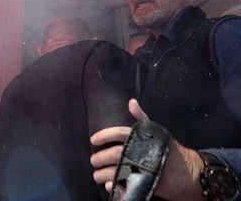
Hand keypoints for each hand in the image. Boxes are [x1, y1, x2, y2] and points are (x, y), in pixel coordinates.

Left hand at [89, 99, 203, 199]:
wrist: (194, 174)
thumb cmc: (170, 151)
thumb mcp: (157, 132)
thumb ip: (142, 118)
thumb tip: (131, 101)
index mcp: (145, 137)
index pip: (120, 133)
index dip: (104, 135)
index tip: (93, 140)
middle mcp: (145, 151)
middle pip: (117, 153)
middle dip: (101, 157)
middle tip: (93, 161)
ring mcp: (148, 168)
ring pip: (119, 170)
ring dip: (104, 174)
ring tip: (97, 176)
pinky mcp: (151, 184)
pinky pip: (128, 185)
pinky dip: (117, 186)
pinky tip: (110, 186)